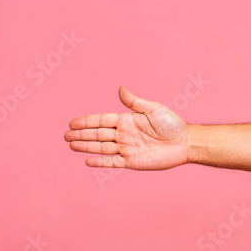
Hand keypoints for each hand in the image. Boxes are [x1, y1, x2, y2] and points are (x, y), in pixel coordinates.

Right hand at [64, 85, 189, 169]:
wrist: (184, 143)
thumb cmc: (171, 124)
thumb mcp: (153, 109)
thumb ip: (135, 102)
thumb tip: (120, 89)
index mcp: (127, 120)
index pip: (102, 120)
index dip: (87, 121)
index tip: (72, 122)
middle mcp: (124, 134)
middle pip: (98, 134)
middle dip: (81, 134)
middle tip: (65, 135)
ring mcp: (127, 148)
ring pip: (102, 148)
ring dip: (86, 146)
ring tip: (71, 145)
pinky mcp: (132, 162)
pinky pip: (113, 162)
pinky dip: (101, 162)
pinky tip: (88, 161)